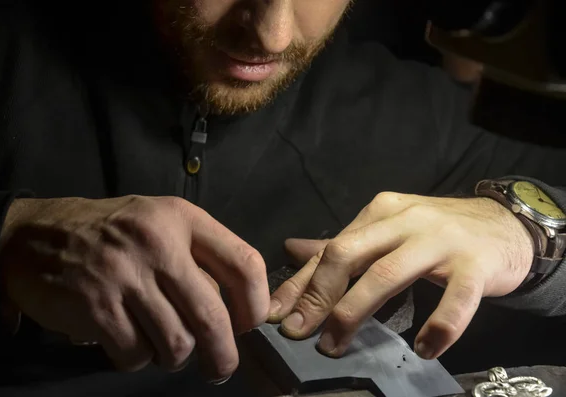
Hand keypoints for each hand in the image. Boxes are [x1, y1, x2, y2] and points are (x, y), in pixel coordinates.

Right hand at [0, 196, 268, 380]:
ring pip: (176, 343)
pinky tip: (127, 343)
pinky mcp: (95, 306)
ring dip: (173, 356)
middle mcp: (158, 243)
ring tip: (161, 345)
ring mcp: (125, 275)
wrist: (33, 235)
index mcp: (182, 218)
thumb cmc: (111, 233)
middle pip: (212, 317)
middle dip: (222, 355)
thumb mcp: (159, 223)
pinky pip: (136, 354)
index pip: (243, 263)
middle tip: (219, 367)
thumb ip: (198, 256)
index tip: (249, 325)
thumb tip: (234, 311)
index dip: (256, 304)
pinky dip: (136, 359)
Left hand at [268, 192, 533, 359]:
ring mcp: (441, 240)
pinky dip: (437, 325)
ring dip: (356, 311)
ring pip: (389, 274)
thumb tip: (291, 249)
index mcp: (379, 212)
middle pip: (350, 254)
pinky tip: (423, 348)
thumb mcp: (387, 230)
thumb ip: (343, 244)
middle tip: (300, 332)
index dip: (300, 284)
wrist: (504, 224)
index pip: (331, 249)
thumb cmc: (436, 232)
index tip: (276, 316)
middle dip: (319, 295)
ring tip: (336, 345)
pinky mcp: (475, 265)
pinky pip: (455, 299)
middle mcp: (405, 220)